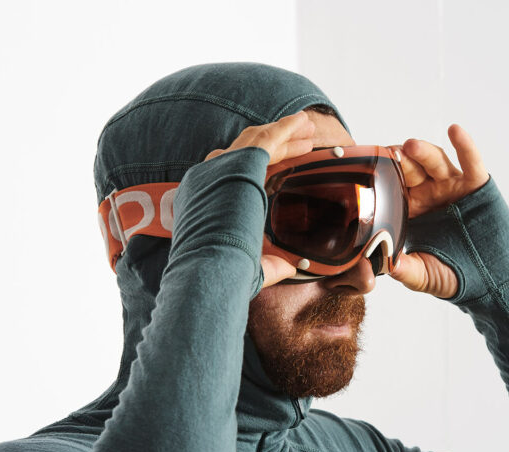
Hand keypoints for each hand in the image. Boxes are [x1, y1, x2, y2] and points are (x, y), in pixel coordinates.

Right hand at [204, 112, 315, 287]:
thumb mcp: (245, 266)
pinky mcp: (240, 164)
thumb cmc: (221, 274)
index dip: (257, 163)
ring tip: (306, 126)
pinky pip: (267, 138)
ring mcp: (220, 167)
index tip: (280, 162)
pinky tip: (301, 121)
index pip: (230, 172)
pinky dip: (285, 127)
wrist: (209, 266)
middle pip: (244, 150)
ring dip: (284, 132)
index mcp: (202, 201)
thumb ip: (268, 264)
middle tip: (300, 138)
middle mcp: (206, 178)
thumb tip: (289, 269)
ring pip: (256, 140)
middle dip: (274, 143)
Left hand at [388, 124, 489, 298]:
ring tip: (410, 146)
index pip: (393, 185)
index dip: (382, 175)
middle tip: (388, 154)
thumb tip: (384, 264)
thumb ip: (404, 269)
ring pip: (436, 162)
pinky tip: (455, 130)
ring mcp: (453, 187)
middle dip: (400, 160)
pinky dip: (465, 145)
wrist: (488, 280)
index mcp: (411, 209)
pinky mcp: (477, 186)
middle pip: (412, 169)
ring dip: (423, 152)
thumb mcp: (422, 274)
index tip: (368, 167)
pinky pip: (472, 163)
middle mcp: (430, 193)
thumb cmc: (453, 274)